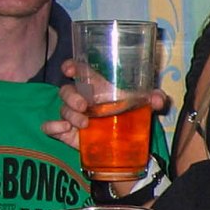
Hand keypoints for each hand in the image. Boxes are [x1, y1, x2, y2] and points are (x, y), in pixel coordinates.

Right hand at [43, 57, 170, 150]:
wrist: (126, 144)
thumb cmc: (130, 113)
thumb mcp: (143, 104)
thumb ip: (153, 98)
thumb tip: (158, 100)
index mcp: (96, 86)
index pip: (78, 70)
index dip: (70, 66)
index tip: (70, 70)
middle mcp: (81, 98)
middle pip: (66, 90)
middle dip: (71, 96)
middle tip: (84, 106)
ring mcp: (73, 115)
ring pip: (61, 109)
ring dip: (70, 114)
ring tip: (84, 123)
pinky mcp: (67, 132)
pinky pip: (50, 127)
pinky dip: (52, 127)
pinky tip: (64, 129)